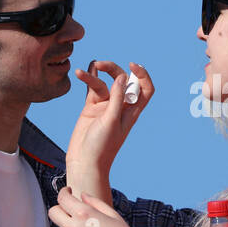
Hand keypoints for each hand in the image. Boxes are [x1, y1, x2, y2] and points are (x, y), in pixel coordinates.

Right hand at [67, 60, 152, 179]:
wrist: (84, 161)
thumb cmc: (102, 146)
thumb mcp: (111, 121)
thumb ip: (117, 98)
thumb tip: (122, 77)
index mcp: (132, 111)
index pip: (145, 89)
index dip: (142, 75)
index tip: (132, 65)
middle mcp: (120, 106)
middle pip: (122, 81)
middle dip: (113, 70)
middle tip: (101, 65)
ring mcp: (105, 106)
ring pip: (104, 83)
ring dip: (94, 75)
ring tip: (82, 73)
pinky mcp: (91, 108)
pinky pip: (92, 89)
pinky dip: (88, 79)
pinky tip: (82, 73)